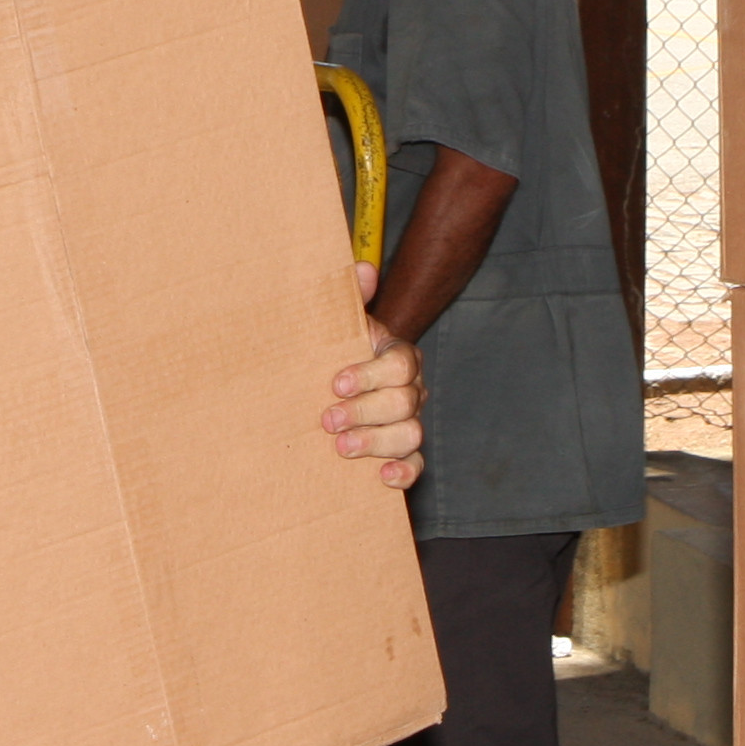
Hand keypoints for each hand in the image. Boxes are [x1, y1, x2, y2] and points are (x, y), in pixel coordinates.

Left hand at [325, 266, 422, 488]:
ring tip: (341, 447)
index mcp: (397, 356)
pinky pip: (416, 464)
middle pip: (405, 402)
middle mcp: (410, 389)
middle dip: (366, 411)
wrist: (331, 388)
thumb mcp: (341, 325)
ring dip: (376, 442)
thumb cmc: (338, 354)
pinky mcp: (403, 452)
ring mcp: (409, 421)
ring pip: (410, 434)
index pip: (399, 364)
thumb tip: (363, 268)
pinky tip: (383, 476)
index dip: (370, 375)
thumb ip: (350, 297)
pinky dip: (404, 472)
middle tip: (328, 420)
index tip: (336, 384)